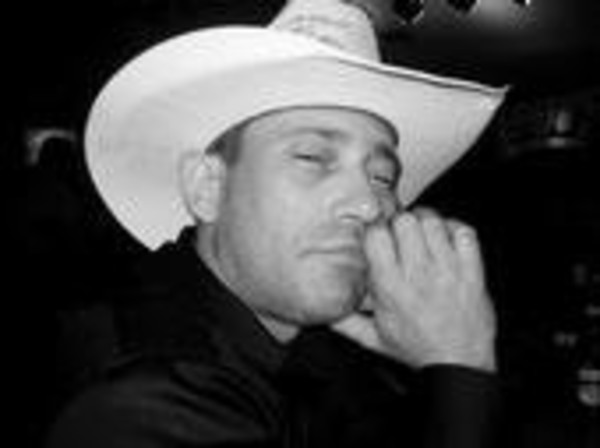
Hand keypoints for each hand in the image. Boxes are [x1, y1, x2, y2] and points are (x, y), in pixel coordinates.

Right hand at [334, 208, 496, 371]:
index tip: (376, 230)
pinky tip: (446, 239)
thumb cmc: (418, 349)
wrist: (459, 363)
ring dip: (425, 222)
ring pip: (433, 222)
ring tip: (422, 233)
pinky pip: (464, 233)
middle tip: (400, 231)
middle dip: (399, 221)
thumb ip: (345, 322)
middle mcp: (418, 274)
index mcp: (391, 287)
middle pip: (405, 221)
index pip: (376, 235)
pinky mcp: (471, 271)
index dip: (374, 227)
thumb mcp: (373, 339)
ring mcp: (448, 270)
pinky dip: (454, 228)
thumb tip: (325, 312)